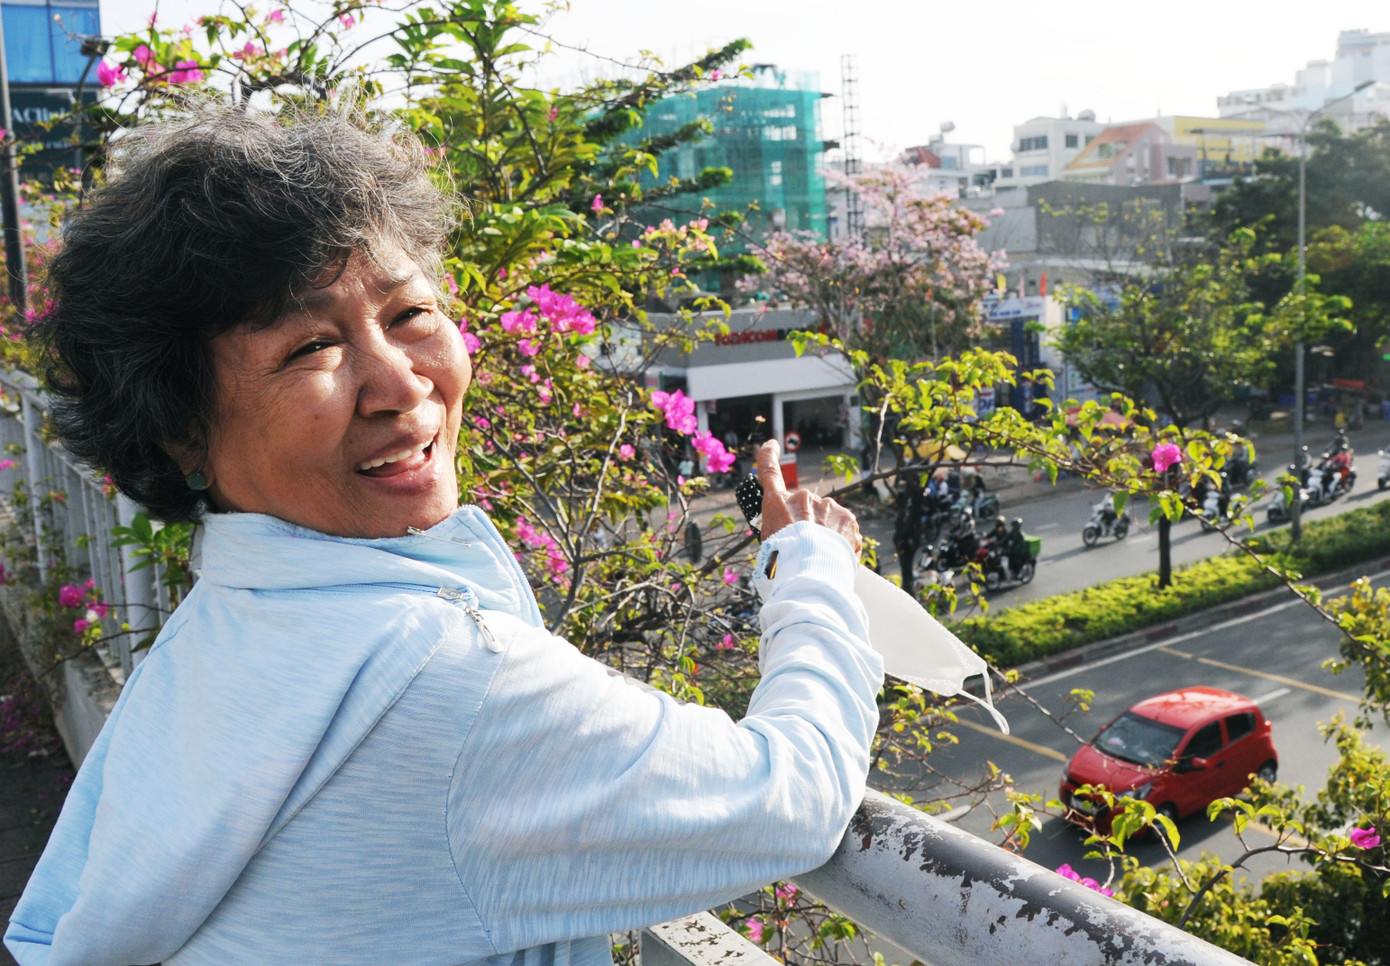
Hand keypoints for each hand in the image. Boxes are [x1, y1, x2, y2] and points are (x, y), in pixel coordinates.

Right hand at [755, 439, 861, 553]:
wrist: (812, 572)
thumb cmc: (784, 562)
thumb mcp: (768, 544)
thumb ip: (778, 529)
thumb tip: (788, 530)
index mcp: (778, 503)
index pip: (769, 471)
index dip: (768, 456)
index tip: (772, 445)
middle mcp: (803, 498)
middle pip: (804, 507)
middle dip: (806, 522)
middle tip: (805, 546)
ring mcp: (827, 506)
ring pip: (826, 517)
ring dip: (825, 531)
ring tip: (821, 555)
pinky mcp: (847, 518)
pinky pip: (843, 527)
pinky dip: (840, 538)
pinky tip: (834, 554)